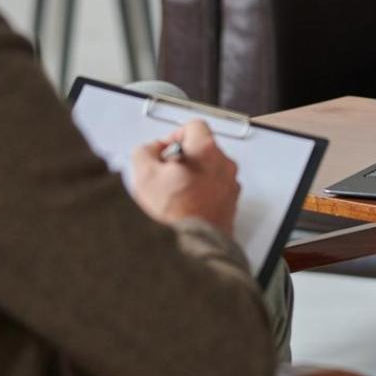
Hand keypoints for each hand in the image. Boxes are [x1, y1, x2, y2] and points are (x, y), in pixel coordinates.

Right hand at [131, 119, 239, 236]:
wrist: (192, 249)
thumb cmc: (173, 215)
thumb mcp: (144, 175)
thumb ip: (145, 151)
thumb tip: (151, 150)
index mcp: (207, 151)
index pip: (193, 126)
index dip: (174, 135)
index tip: (164, 149)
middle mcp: (225, 166)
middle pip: (203, 149)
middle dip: (183, 158)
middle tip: (165, 173)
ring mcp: (230, 187)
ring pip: (210, 171)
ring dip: (192, 177)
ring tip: (173, 195)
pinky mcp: (231, 206)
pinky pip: (215, 191)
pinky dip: (202, 194)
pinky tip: (184, 208)